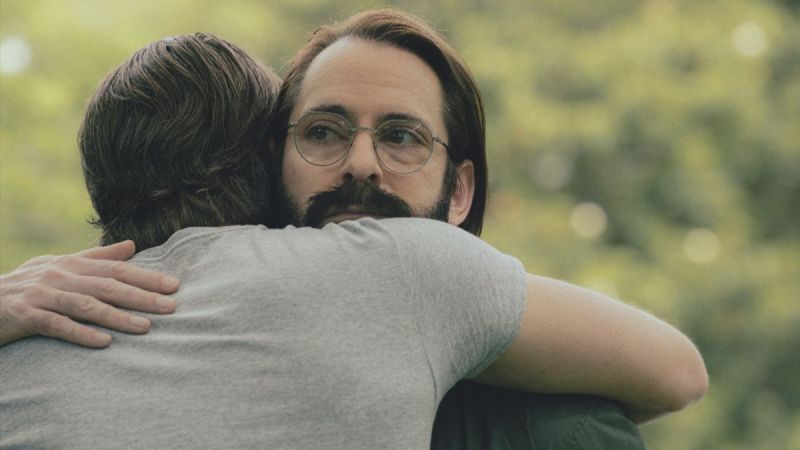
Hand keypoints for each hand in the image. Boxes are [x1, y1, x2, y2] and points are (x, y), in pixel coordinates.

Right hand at [1, 240, 178, 347]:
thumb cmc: (25, 286)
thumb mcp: (60, 266)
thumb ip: (96, 258)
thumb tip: (132, 245)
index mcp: (71, 264)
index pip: (115, 269)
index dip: (145, 277)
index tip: (174, 285)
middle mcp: (59, 275)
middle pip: (107, 285)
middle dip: (142, 296)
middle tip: (171, 306)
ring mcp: (41, 294)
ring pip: (86, 305)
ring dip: (118, 316)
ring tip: (146, 327)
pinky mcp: (24, 315)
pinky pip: (57, 325)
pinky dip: (81, 333)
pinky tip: (105, 342)